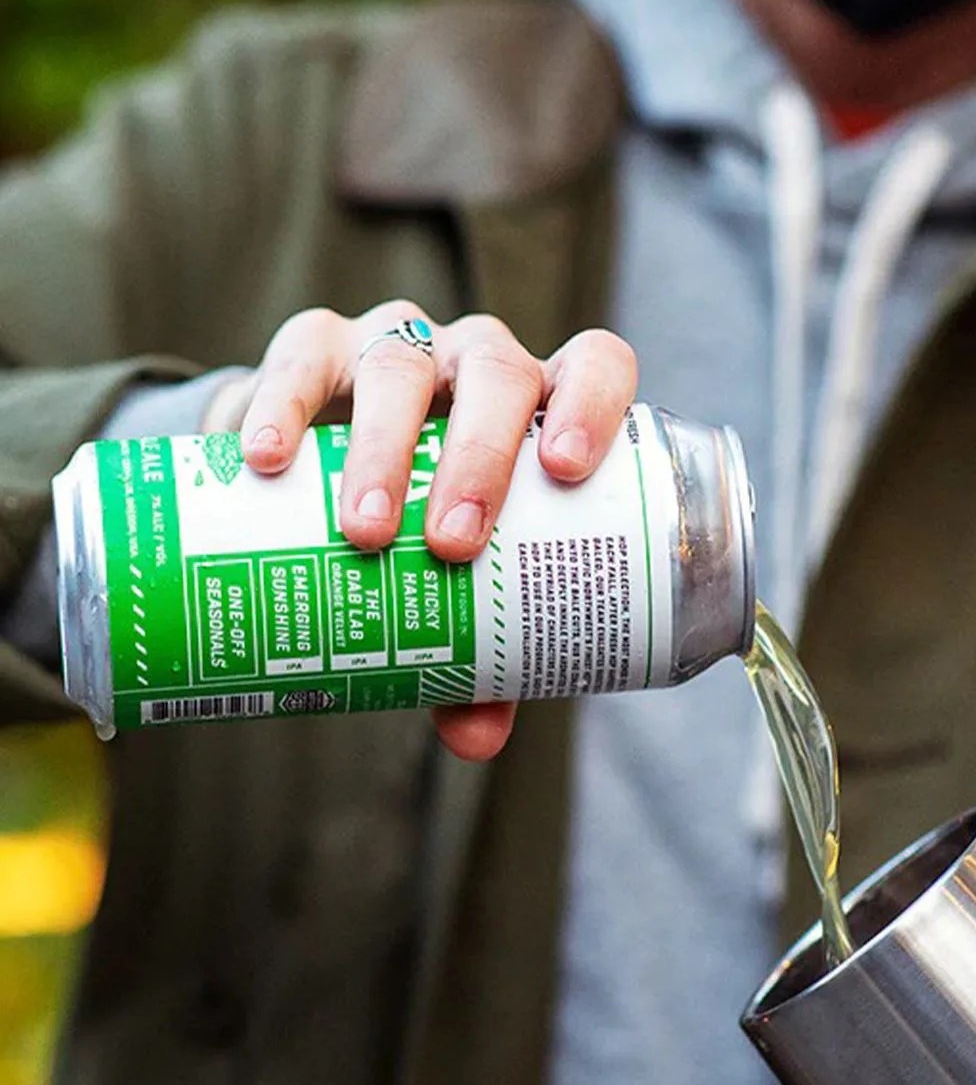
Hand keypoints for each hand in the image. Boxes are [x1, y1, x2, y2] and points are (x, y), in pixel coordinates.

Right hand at [209, 300, 637, 760]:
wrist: (322, 471)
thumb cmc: (425, 532)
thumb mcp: (461, 589)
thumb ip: (482, 659)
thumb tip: (477, 740)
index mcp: (544, 407)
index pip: (594, 367)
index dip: (593, 407)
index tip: (567, 472)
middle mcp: (479, 361)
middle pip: (497, 375)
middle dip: (478, 458)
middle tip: (450, 545)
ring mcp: (399, 344)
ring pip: (402, 365)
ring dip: (386, 450)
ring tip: (364, 531)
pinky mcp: (314, 346)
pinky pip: (303, 358)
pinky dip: (285, 407)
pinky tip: (271, 460)